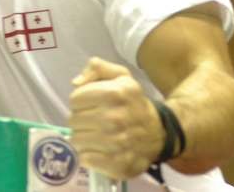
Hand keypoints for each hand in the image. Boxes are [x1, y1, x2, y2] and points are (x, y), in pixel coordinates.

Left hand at [68, 57, 164, 179]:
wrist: (160, 133)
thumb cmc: (133, 103)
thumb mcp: (121, 76)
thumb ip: (96, 68)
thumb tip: (75, 82)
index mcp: (114, 94)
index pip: (74, 100)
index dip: (80, 102)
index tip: (91, 105)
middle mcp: (115, 119)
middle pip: (73, 121)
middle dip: (80, 120)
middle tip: (94, 121)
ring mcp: (116, 144)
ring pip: (76, 141)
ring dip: (82, 138)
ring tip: (95, 135)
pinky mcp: (117, 164)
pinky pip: (85, 159)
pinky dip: (88, 156)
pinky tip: (98, 150)